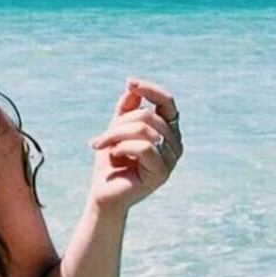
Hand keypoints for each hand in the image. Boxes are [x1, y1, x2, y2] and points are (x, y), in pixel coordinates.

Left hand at [88, 78, 183, 211]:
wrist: (103, 193)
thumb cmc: (110, 162)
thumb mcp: (116, 129)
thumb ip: (126, 109)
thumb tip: (132, 86)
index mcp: (168, 131)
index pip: (167, 102)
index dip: (150, 89)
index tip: (130, 83)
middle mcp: (175, 144)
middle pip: (148, 116)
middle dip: (118, 124)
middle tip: (100, 139)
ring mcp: (171, 159)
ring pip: (144, 130)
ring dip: (115, 135)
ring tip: (101, 146)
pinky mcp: (162, 173)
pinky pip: (144, 147)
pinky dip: (122, 148)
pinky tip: (113, 156)